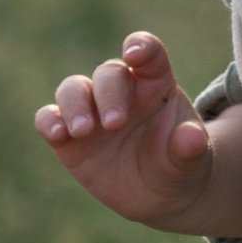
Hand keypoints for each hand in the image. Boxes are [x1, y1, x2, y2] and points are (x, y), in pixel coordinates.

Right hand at [34, 27, 222, 230]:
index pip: (148, 53)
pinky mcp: (68, 136)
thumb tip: (192, 137)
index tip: (134, 55)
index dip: (140, 47)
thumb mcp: (192, 160)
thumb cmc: (179, 164)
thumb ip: (190, 146)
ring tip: (83, 130)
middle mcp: (121, 91)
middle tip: (116, 124)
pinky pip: (49, 118)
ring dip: (74, 104)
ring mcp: (92, 111)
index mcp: (156, 83)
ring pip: (73, 89)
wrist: (160, 195)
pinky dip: (49, 121)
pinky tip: (58, 134)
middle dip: (109, 94)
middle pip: (108, 73)